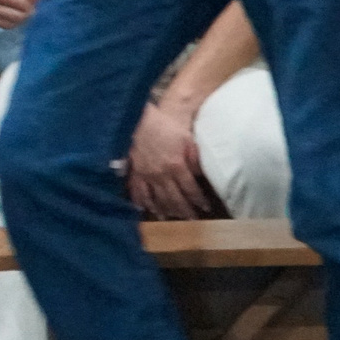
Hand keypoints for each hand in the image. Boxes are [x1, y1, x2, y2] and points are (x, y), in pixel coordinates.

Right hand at [125, 100, 216, 218]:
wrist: (142, 120)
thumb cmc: (167, 127)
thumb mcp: (187, 139)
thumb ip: (194, 157)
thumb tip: (199, 173)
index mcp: (176, 166)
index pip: (190, 189)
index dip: (198, 200)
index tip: (205, 208)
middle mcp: (161, 175)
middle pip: (174, 199)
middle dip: (184, 210)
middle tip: (191, 219)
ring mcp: (146, 176)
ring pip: (157, 199)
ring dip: (165, 210)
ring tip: (170, 218)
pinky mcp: (134, 173)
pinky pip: (138, 192)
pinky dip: (142, 203)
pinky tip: (146, 209)